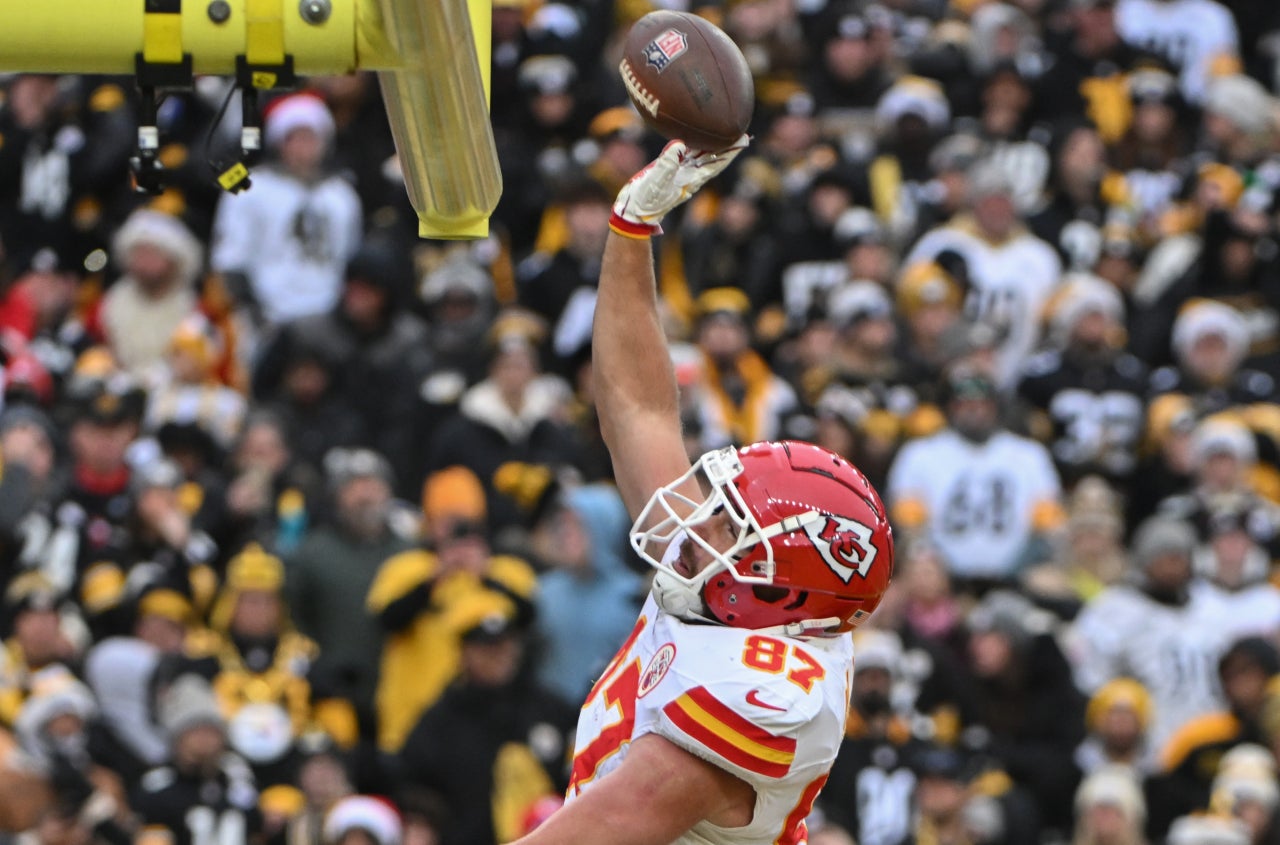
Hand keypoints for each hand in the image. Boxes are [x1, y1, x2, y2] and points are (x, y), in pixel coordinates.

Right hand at [610, 134, 748, 236]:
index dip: (730, 152)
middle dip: (727, 147)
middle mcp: (689, 176)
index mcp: (691, 180)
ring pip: (700, 157)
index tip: (743, 140)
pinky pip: (684, 156)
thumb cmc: (646, 200)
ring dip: (712, 146)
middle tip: (742, 134)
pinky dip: (691, 146)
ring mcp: (680, 174)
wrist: (634, 212)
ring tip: (724, 133)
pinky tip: (693, 138)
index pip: (716, 163)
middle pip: (713, 159)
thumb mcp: (656, 181)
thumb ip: (668, 163)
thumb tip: (680, 145)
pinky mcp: (669, 171)